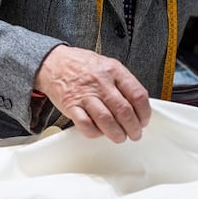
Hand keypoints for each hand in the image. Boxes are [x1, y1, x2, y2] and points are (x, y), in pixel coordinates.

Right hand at [35, 44, 150, 142]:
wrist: (53, 62)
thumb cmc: (81, 65)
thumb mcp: (107, 65)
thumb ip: (122, 82)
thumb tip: (138, 105)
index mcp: (114, 70)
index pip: (138, 95)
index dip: (144, 113)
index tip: (144, 120)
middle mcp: (101, 82)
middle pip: (124, 111)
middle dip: (133, 128)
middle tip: (135, 134)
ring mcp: (85, 94)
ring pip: (107, 121)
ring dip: (117, 134)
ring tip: (119, 136)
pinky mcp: (71, 106)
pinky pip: (86, 125)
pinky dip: (95, 133)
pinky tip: (99, 132)